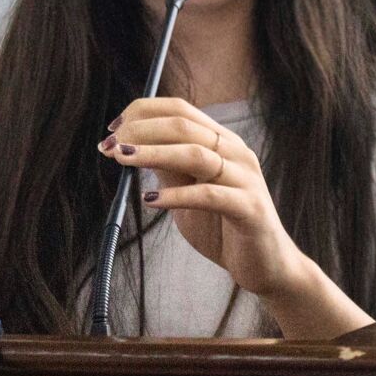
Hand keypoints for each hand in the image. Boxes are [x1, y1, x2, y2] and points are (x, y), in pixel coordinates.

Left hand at [98, 97, 309, 301]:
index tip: (112, 129)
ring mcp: (246, 179)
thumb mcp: (187, 193)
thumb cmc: (222, 228)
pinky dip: (175, 195)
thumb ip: (167, 169)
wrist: (265, 266)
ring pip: (196, 154)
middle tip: (110, 146)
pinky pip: (209, 195)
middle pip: (184, 126)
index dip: (143, 113)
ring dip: (152, 153)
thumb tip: (127, 147)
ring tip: (121, 160)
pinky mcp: (250, 208)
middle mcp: (236, 153)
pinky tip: (150, 199)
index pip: (180, 110)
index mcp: (222, 142)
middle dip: (141, 131)